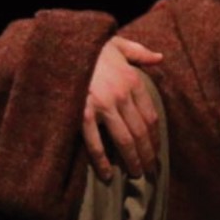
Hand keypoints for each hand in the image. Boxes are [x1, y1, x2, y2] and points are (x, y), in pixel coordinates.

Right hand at [82, 36, 163, 180]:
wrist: (59, 47)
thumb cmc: (89, 47)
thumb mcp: (118, 44)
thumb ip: (140, 53)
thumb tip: (159, 57)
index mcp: (132, 81)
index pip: (151, 115)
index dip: (155, 136)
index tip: (156, 150)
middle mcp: (121, 95)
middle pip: (141, 131)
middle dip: (147, 153)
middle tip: (150, 170)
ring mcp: (102, 106)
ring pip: (124, 140)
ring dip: (132, 160)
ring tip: (137, 174)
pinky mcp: (82, 114)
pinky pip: (95, 143)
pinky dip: (103, 161)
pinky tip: (108, 174)